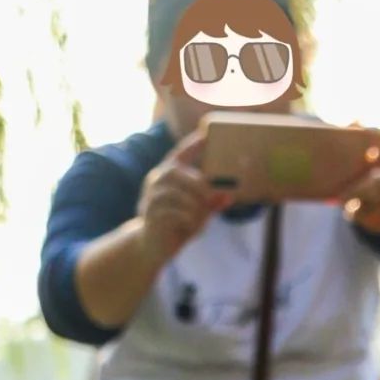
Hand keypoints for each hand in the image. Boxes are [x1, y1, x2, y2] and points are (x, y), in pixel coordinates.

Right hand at [137, 129, 231, 267]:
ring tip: (199, 221)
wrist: (153, 246)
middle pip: (180, 172)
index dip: (193, 143)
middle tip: (211, 202)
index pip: (181, 153)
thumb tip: (229, 196)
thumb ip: (212, 204)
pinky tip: (190, 227)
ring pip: (180, 195)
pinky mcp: (151, 213)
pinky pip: (176, 212)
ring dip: (195, 209)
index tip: (206, 133)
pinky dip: (189, 221)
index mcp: (169, 175)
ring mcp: (152, 195)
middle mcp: (157, 180)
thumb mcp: (199, 213)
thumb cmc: (178, 224)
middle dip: (200, 188)